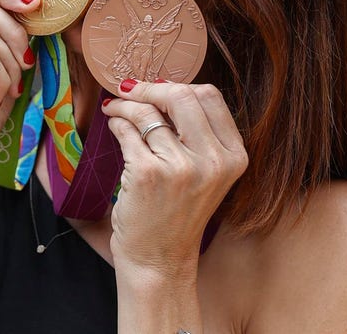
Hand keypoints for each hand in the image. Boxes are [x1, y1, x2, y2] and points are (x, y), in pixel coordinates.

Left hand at [103, 80, 247, 274]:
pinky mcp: (149, 174)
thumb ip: (196, 134)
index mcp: (233, 157)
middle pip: (181, 95)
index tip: (156, 87)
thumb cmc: (176, 214)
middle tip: (129, 90)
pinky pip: (128, 131)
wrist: (159, 260)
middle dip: (149, 87)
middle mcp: (213, 161)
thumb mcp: (204, 173)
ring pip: (148, 112)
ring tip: (114, 108)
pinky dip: (117, 122)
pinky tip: (113, 126)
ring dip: (125, 105)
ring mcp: (181, 167)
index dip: (178, 86)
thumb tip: (163, 86)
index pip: (210, 97)